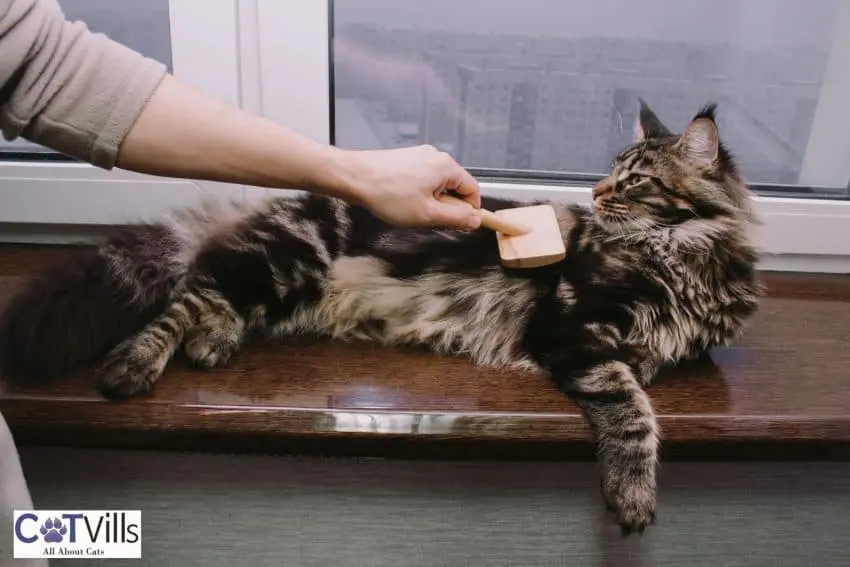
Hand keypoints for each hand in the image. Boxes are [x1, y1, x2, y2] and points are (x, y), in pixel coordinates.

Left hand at [338, 145, 481, 229]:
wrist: (354, 177)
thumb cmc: (388, 194)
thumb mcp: (428, 214)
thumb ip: (456, 218)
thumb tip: (476, 219)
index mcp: (447, 166)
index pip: (473, 189)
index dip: (470, 210)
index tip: (461, 225)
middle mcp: (436, 156)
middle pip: (455, 185)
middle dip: (448, 205)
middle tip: (431, 219)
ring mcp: (420, 155)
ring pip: (438, 182)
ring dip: (432, 199)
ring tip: (412, 210)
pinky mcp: (406, 158)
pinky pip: (423, 177)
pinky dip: (419, 191)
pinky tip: (403, 200)